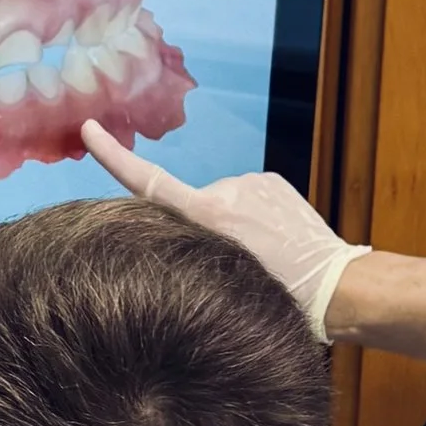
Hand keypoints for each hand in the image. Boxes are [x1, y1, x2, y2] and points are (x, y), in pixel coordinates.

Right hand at [80, 122, 367, 336]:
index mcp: (209, 215)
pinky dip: (254, 215)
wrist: (336, 284)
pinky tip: (276, 240)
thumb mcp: (219, 283)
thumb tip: (190, 229)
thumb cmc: (280, 296)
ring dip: (235, 224)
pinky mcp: (271, 179)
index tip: (89, 128)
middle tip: (237, 263)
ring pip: (224, 202)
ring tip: (264, 256)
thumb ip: (193, 249)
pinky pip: (248, 196)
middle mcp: (226, 190)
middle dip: (204, 227)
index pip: (148, 182)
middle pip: (194, 205)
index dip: (115, 156)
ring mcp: (252, 181)